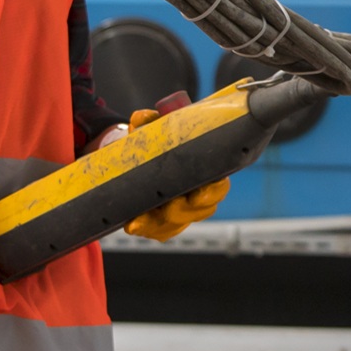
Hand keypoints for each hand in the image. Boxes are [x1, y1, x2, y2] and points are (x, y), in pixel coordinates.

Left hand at [119, 106, 231, 241]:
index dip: (212, 193)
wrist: (145, 153)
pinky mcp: (165, 221)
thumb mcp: (157, 127)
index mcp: (206, 171)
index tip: (196, 195)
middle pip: (201, 212)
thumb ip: (151, 121)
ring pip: (177, 225)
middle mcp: (198, 194)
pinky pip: (160, 231)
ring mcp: (183, 210)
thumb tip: (142, 118)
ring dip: (158, 224)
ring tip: (138, 222)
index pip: (218, 187)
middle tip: (167, 207)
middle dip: (183, 212)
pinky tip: (131, 224)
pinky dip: (146, 229)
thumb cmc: (160, 140)